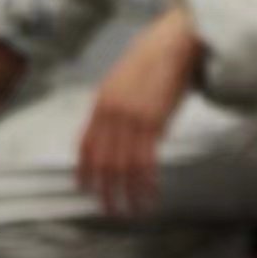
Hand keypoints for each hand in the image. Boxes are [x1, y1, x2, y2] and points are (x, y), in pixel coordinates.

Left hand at [77, 4, 201, 214]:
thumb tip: (111, 135)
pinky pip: (147, 162)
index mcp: (101, 102)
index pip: (86, 144)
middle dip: (104, 189)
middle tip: (108, 210)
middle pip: (103, 160)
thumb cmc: (152, 64)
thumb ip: (113, 108)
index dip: (84, 170)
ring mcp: (132, 119)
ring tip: (130, 211)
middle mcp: (112, 112)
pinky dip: (147, 184)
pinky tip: (150, 197)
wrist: (172, 47)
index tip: (84, 190)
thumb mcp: (122, 84)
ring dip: (127, 193)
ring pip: (124, 166)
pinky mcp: (154, 124)